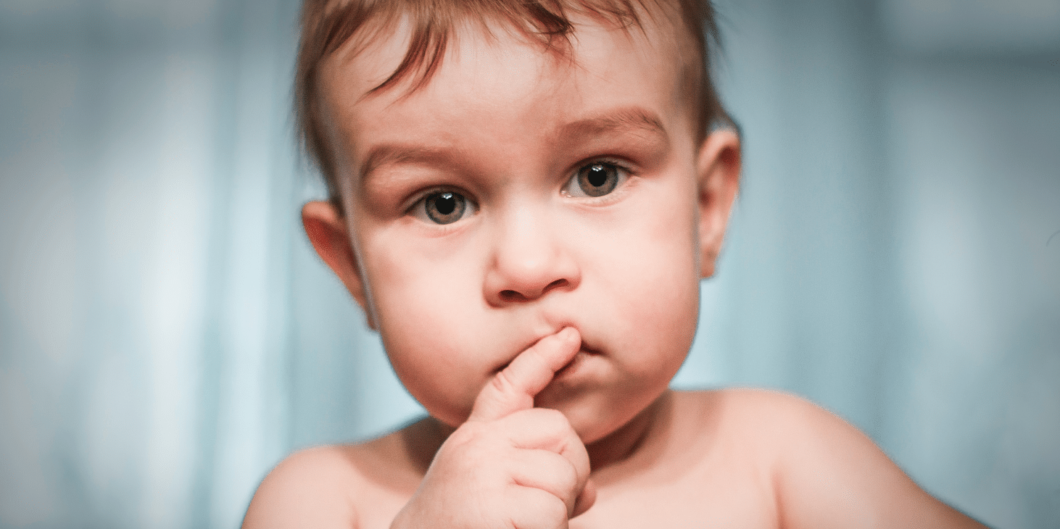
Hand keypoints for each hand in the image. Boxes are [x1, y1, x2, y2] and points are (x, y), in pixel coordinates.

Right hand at [391, 327, 596, 528]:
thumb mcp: (493, 493)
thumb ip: (535, 478)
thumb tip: (588, 490)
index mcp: (475, 438)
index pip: (509, 386)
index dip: (542, 358)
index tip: (570, 335)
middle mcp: (475, 444)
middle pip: (561, 431)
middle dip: (570, 472)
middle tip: (545, 508)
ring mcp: (481, 469)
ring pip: (563, 476)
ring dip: (559, 512)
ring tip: (524, 526)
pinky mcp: (489, 503)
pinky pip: (551, 512)